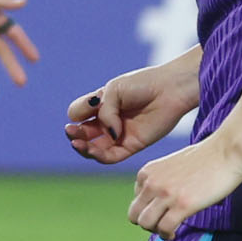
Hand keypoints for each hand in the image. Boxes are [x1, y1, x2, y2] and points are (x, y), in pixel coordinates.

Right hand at [64, 63, 199, 163]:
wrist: (170, 89)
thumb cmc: (143, 84)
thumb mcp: (114, 90)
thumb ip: (105, 112)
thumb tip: (110, 135)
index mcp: (101, 106)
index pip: (79, 114)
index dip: (78, 113)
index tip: (89, 105)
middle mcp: (108, 121)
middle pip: (83, 134)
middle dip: (74, 134)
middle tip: (71, 132)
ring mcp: (119, 135)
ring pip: (94, 149)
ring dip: (83, 149)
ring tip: (77, 143)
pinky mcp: (132, 145)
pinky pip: (111, 157)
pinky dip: (100, 155)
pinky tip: (95, 148)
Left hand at [129, 130, 241, 236]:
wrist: (226, 151)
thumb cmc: (206, 158)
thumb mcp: (172, 166)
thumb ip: (160, 180)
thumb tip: (159, 201)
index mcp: (147, 172)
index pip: (135, 201)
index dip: (147, 210)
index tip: (160, 213)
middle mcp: (152, 183)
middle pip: (134, 215)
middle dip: (147, 224)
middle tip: (161, 225)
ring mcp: (166, 194)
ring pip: (146, 223)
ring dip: (155, 231)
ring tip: (167, 231)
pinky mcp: (183, 205)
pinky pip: (165, 228)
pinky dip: (167, 235)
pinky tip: (174, 233)